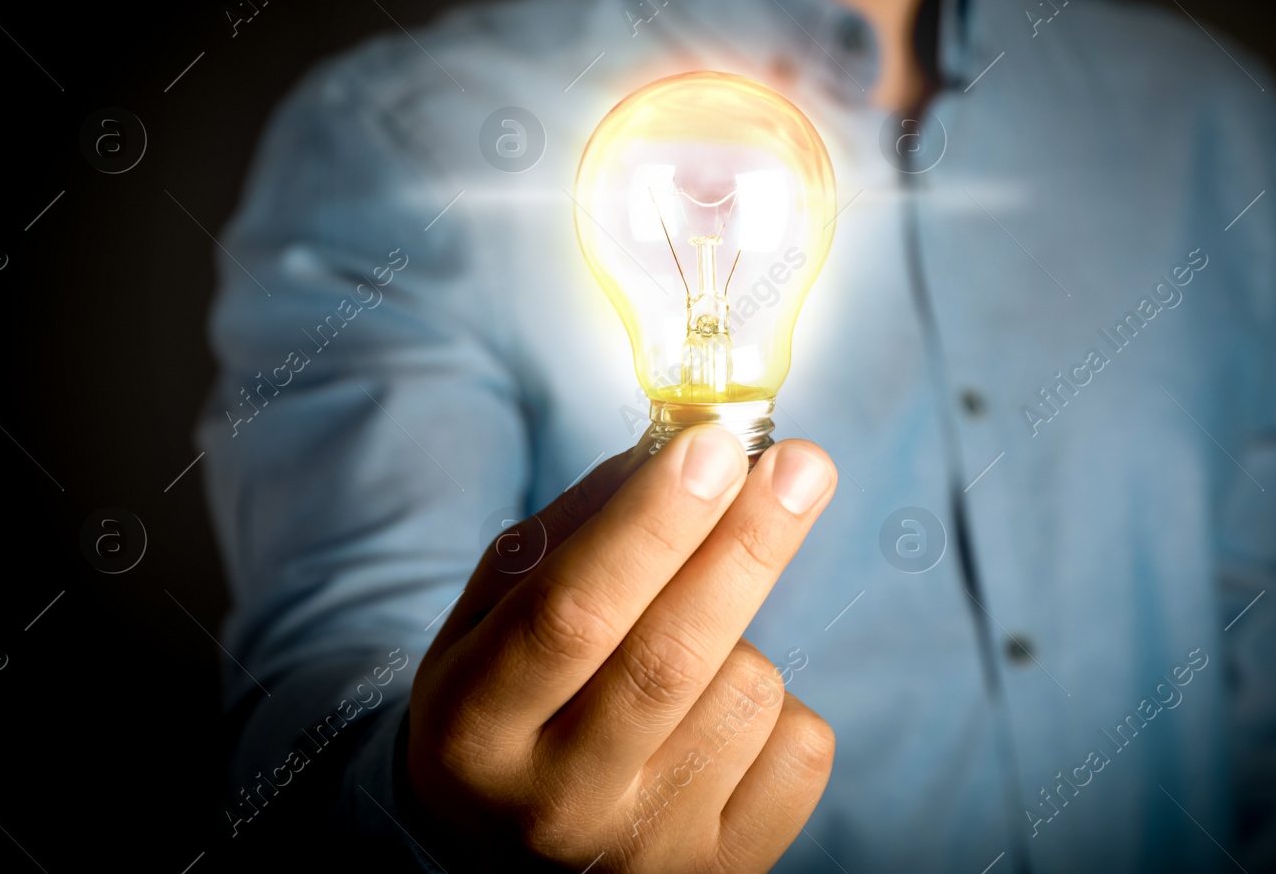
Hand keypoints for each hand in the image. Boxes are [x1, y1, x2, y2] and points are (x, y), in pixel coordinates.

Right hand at [406, 425, 838, 871]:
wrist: (510, 852)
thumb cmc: (510, 695)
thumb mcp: (497, 609)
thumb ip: (577, 527)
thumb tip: (684, 445)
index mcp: (473, 728)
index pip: (571, 614)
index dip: (650, 525)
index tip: (715, 447)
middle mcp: (551, 804)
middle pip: (670, 659)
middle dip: (745, 546)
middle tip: (803, 463)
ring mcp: (642, 852)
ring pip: (746, 692)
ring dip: (746, 635)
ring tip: (693, 651)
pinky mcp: (721, 873)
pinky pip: (801, 749)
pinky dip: (782, 707)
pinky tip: (721, 716)